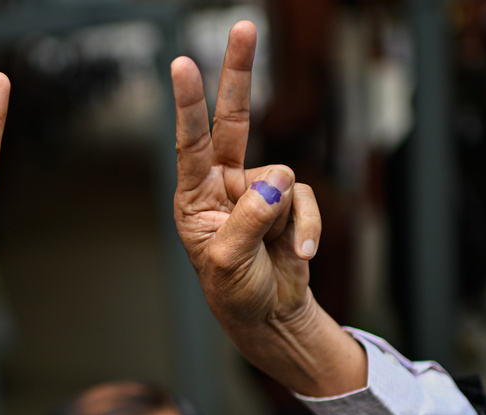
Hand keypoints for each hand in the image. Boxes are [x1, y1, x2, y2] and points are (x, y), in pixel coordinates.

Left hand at [171, 21, 363, 396]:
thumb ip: (249, 218)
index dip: (188, 105)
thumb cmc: (235, 291)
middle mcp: (223, 185)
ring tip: (276, 249)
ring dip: (284, 216)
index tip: (179, 64)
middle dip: (238, 75)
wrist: (268, 314)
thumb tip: (275, 179)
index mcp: (194, 198)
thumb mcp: (230, 261)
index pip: (189, 143)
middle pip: (232, 120)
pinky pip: (305, 198)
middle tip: (242, 26)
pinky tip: (300, 253)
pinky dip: (307, 226)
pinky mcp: (288, 202)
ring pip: (282, 176)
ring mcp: (258, 190)